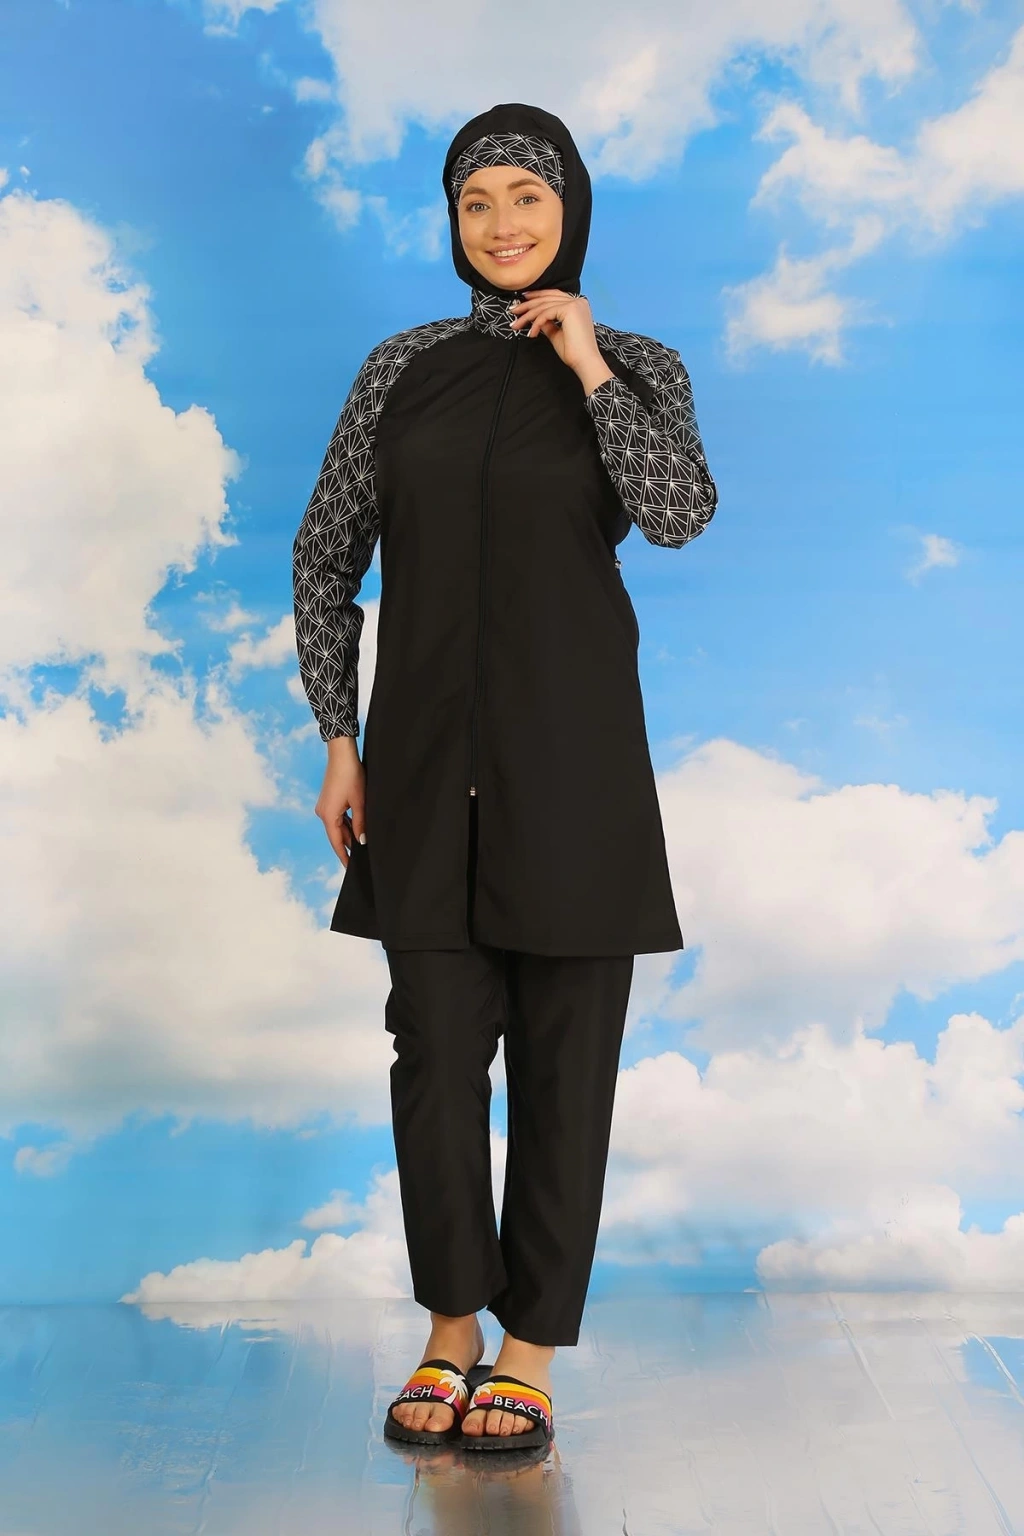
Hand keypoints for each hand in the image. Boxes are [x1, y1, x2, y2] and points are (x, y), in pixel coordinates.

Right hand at [316, 736, 365, 867]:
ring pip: (338, 826)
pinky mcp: (328, 800)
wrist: (342, 754)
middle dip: (348, 846)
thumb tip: (361, 842)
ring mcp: (324, 806)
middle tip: (361, 859)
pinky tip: (357, 829)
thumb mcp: (360, 802)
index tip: (351, 869)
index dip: (344, 857)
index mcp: (328, 816)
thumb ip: (360, 824)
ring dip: (349, 834)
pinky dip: (346, 824)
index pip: (337, 843)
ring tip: (362, 845)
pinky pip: (337, 818)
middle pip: (337, 836)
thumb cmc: (351, 775)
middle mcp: (323, 813)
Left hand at [509, 290, 612, 390]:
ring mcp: (575, 304)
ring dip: (527, 315)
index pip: (553, 295)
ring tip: (516, 324)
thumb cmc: (574, 353)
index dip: (537, 296)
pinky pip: (546, 314)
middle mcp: (578, 301)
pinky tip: (531, 334)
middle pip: (547, 298)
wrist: (585, 362)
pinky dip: (536, 323)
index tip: (522, 301)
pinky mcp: (570, 309)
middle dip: (527, 304)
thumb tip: (536, 318)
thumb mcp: (556, 334)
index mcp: (577, 305)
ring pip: (544, 306)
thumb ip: (547, 323)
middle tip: (513, 310)